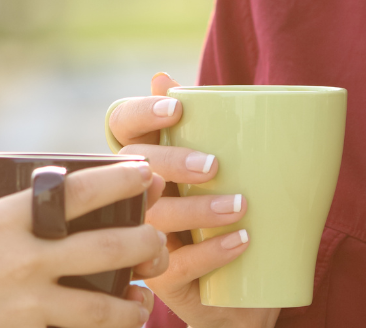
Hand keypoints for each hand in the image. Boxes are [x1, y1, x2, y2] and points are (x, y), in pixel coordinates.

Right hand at [0, 159, 169, 327]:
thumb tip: (2, 198)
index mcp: (6, 219)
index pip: (80, 191)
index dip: (122, 180)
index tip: (145, 173)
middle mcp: (25, 259)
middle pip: (110, 247)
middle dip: (147, 242)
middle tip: (160, 241)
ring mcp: (27, 305)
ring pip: (104, 306)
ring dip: (134, 302)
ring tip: (144, 299)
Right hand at [106, 73, 279, 327]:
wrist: (238, 291)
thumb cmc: (222, 213)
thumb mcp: (219, 168)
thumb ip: (203, 125)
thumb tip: (164, 74)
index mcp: (144, 158)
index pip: (122, 125)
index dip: (142, 113)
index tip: (177, 108)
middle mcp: (133, 195)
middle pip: (135, 169)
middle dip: (172, 162)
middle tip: (214, 165)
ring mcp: (140, 237)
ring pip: (154, 218)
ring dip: (199, 209)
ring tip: (241, 206)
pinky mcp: (157, 277)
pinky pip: (176, 265)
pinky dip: (211, 251)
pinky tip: (242, 240)